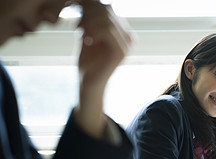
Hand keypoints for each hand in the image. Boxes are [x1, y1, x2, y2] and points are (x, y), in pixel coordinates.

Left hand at [73, 0, 132, 137]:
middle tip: (77, 25)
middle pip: (108, 11)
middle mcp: (128, 37)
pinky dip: (92, 30)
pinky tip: (85, 39)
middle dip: (88, 13)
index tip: (77, 15)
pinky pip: (107, 31)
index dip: (90, 7)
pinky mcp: (120, 52)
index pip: (108, 9)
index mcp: (123, 31)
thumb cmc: (88, 60)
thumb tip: (89, 2)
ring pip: (107, 19)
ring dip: (88, 22)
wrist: (89, 82)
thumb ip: (91, 20)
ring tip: (79, 30)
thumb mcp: (88, 34)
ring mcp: (126, 45)